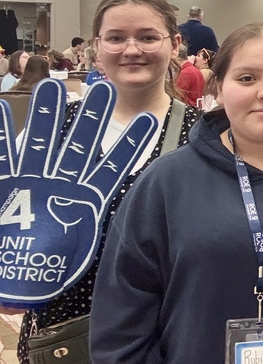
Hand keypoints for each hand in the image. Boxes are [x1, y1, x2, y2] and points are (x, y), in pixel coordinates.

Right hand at [0, 80, 157, 307]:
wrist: (17, 277)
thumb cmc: (51, 265)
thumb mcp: (80, 248)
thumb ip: (95, 229)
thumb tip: (131, 219)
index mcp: (86, 197)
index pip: (115, 165)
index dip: (130, 144)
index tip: (147, 120)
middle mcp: (62, 183)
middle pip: (80, 143)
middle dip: (91, 117)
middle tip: (103, 88)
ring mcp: (33, 180)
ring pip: (44, 141)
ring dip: (49, 114)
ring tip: (54, 86)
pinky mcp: (6, 183)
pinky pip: (3, 155)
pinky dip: (2, 134)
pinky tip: (3, 109)